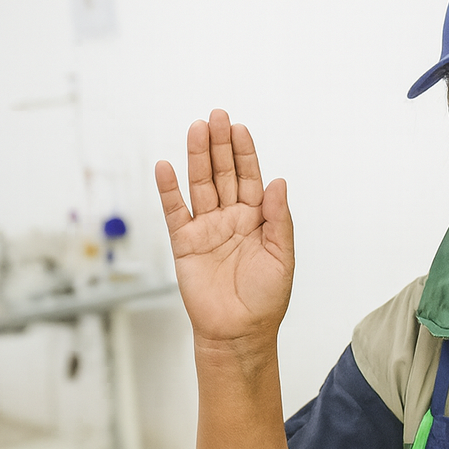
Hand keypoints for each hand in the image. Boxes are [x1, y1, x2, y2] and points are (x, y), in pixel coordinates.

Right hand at [155, 109, 294, 347]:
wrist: (238, 332)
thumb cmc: (265, 299)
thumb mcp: (282, 257)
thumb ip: (279, 218)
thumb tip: (278, 181)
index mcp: (257, 219)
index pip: (250, 178)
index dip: (245, 153)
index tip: (239, 129)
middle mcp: (230, 218)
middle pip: (223, 174)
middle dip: (220, 145)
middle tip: (216, 116)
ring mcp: (206, 228)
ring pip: (200, 185)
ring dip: (197, 157)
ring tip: (196, 129)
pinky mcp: (185, 243)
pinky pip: (174, 212)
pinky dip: (169, 190)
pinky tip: (166, 167)